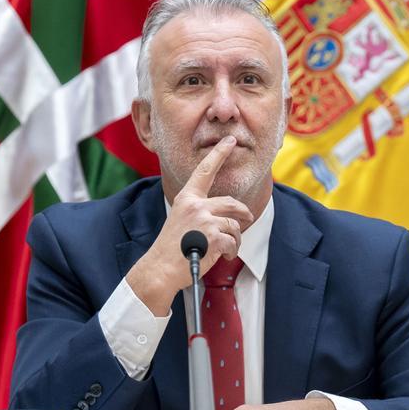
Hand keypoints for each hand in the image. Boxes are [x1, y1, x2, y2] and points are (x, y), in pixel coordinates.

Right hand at [125, 136, 254, 314]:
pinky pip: (234, 241)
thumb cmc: (172, 247)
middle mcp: (196, 205)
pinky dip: (233, 251)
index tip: (230, 140)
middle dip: (244, 213)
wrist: (160, 269)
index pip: (205, 171)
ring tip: (227, 248)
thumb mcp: (181, 219)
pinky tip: (224, 256)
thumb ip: (200, 211)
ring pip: (235, 225)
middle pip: (232, 203)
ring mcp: (205, 220)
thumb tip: (227, 212)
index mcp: (187, 198)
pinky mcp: (213, 237)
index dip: (219, 154)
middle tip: (248, 218)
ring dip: (236, 239)